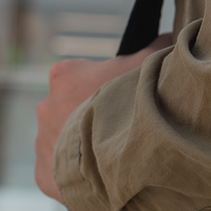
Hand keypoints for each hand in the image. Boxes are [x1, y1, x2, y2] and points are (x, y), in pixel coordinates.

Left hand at [35, 34, 172, 201]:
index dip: (106, 85)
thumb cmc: (128, 108)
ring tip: (111, 155)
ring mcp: (42, 142)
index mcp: (63, 75)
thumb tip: (169, 35)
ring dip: (84, 143)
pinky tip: (99, 175)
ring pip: (65, 139)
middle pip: (73, 107)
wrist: (115, 163)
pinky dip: (76, 173)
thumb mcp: (146, 69)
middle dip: (92, 115)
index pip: (83, 74)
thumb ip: (154, 49)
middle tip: (120, 126)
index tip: (122, 97)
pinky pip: (59, 171)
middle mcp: (45, 106)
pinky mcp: (42, 174)